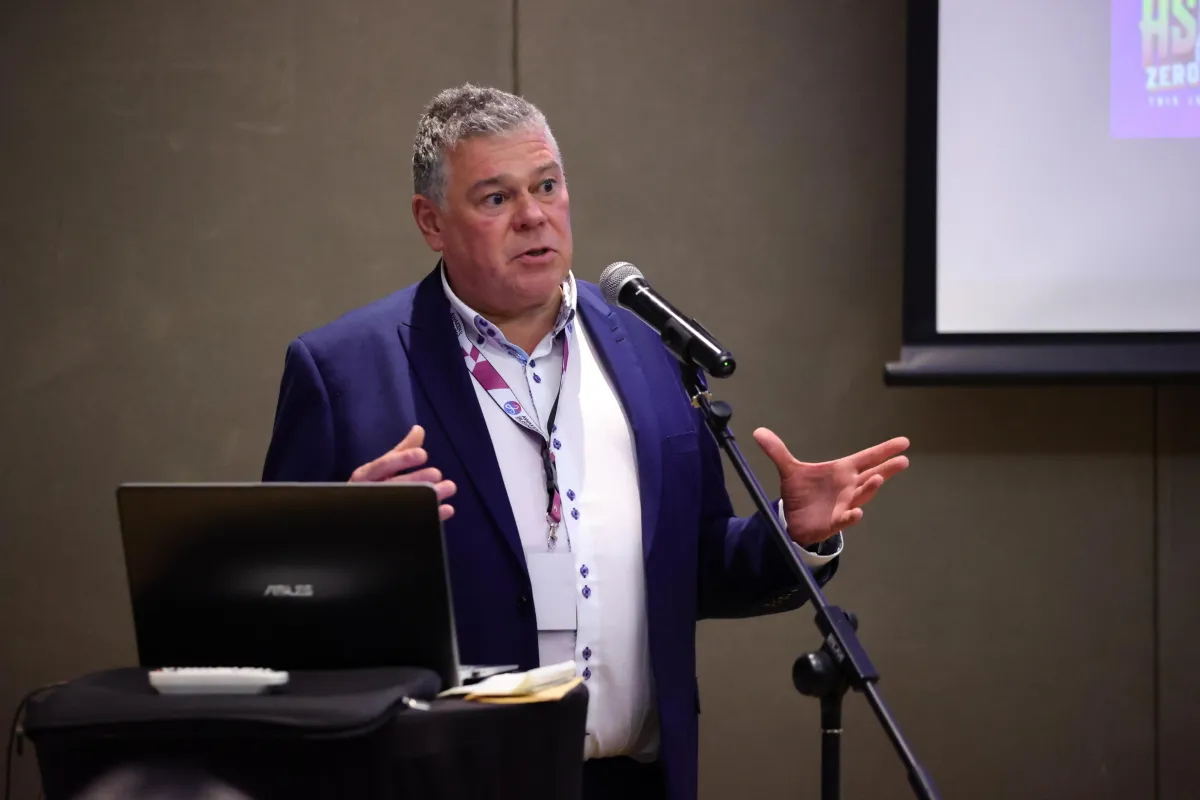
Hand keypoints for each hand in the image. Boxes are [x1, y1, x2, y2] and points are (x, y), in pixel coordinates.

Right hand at [349, 425, 456, 520]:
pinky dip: (431, 516)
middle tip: (438, 474)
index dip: (402, 460)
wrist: (349, 521)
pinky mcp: (387, 528)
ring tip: (448, 489)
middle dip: (417, 480)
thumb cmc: (370, 486)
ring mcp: (376, 512)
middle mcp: (369, 493)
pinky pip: (410, 523)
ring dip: (428, 498)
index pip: (383, 465)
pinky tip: (446, 509)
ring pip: (403, 505)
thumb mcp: (383, 466)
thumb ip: (402, 450)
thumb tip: (419, 429)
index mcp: (366, 475)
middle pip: (394, 486)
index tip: (423, 455)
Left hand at [753, 429, 909, 547]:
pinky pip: (846, 518)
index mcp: (842, 471)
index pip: (867, 458)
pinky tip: (856, 513)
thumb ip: (778, 451)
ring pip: (861, 495)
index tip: (903, 442)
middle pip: (872, 476)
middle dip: (887, 469)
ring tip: (878, 478)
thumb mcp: (789, 470)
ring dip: (870, 488)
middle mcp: (848, 487)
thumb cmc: (801, 493)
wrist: (793, 519)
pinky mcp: (834, 521)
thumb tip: (758, 432)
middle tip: (902, 461)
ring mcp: (844, 504)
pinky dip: (851, 516)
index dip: (884, 450)